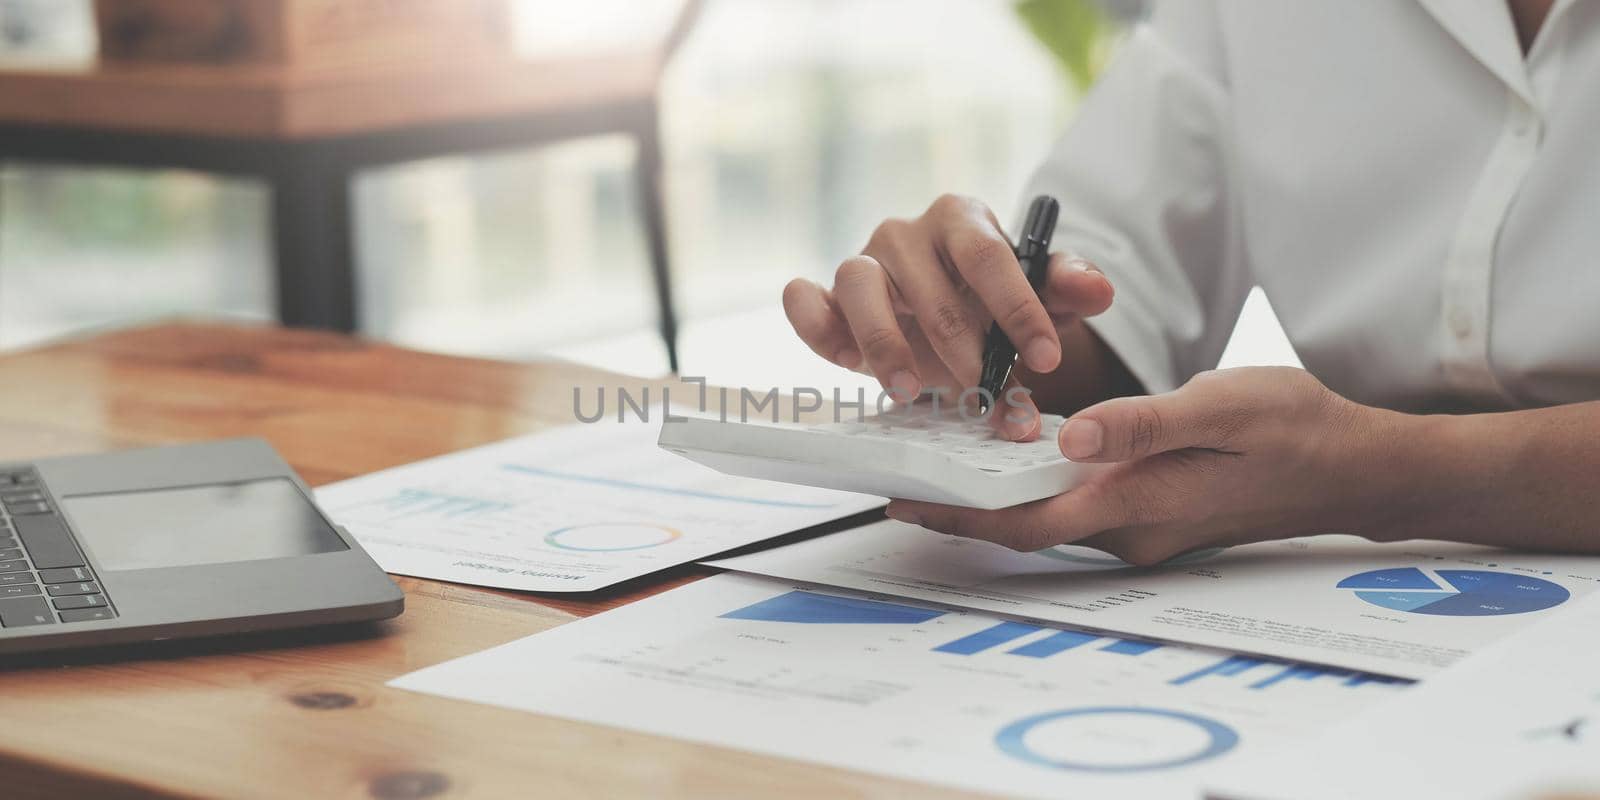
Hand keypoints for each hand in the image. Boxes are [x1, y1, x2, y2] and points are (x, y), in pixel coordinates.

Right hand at [782, 194, 1114, 439]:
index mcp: (961, 219)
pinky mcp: (828, 298)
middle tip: (985, 391)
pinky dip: (811, 322)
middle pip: (929, 285)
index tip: (1046, 359)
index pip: (989, 256)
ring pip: (859, 286)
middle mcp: (905, 233)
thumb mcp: (1039, 293)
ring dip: (884, 343)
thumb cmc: (993, 300)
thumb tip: (1099, 290)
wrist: (951, 317)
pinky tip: (842, 357)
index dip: (1018, 309)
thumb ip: (1067, 288)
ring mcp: (862, 263)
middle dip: (961, 346)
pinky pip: (805, 300)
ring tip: (911, 389)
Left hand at [884, 367, 1400, 563]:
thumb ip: (1143, 426)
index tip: (903, 503)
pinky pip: (1078, 503)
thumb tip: (1070, 440)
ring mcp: (1142, 526)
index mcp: (1138, 505)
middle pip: (1025, 524)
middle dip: (961, 502)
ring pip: (1050, 513)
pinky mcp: (1151, 513)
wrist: (1351, 467)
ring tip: (942, 453)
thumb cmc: (1294, 430)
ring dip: (998, 490)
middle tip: (905, 465)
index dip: (957, 517)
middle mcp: (1131, 529)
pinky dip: (1037, 482)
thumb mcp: (1220, 408)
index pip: (1025, 525)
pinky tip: (1015, 452)